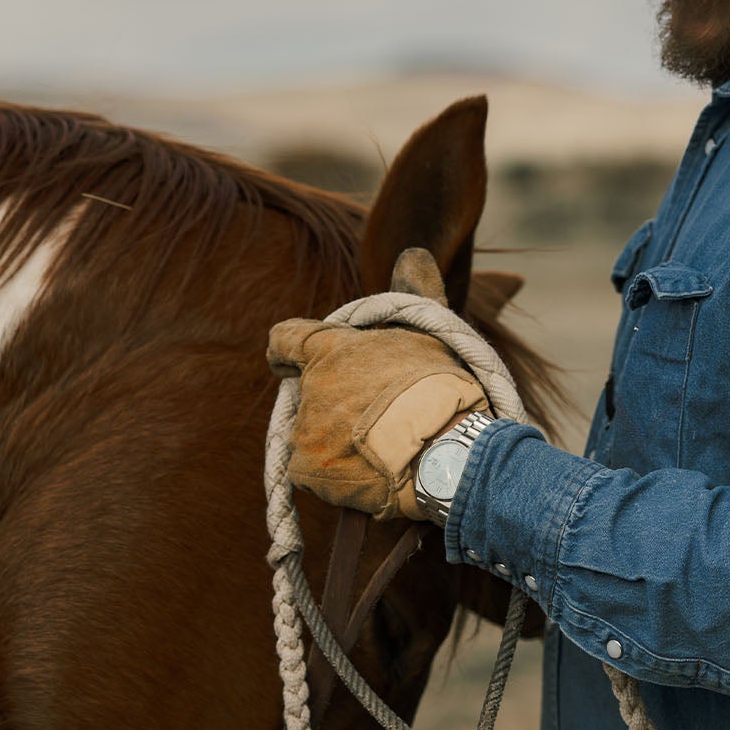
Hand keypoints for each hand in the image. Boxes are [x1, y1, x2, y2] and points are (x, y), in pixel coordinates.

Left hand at [269, 313, 489, 520]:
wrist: (443, 451)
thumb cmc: (439, 388)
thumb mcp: (431, 331)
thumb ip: (416, 291)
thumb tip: (414, 253)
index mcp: (332, 350)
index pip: (287, 339)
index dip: (286, 351)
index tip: (287, 362)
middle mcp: (312, 388)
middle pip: (311, 396)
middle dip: (335, 405)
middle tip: (376, 415)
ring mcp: (307, 432)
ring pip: (314, 436)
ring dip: (339, 441)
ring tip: (382, 447)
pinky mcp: (308, 471)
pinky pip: (315, 473)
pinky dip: (338, 476)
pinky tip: (371, 471)